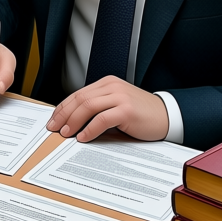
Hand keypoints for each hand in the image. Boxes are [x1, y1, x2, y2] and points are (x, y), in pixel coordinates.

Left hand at [46, 76, 169, 141]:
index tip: (54, 119)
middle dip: (63, 114)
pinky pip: (101, 119)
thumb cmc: (141, 114)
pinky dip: (89, 129)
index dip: (63, 107)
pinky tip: (83, 137)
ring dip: (73, 121)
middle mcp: (111, 86)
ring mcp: (119, 96)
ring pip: (87, 106)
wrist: (167, 116)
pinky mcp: (126, 110)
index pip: (78, 93)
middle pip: (80, 98)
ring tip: (65, 133)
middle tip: (54, 127)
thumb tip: (74, 120)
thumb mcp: (117, 104)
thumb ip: (99, 106)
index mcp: (107, 83)